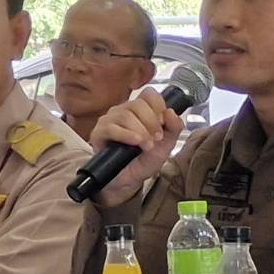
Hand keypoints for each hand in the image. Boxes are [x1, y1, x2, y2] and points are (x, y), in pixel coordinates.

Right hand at [88, 87, 184, 206]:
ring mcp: (109, 121)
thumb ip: (174, 127)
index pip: (148, 94)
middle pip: (138, 104)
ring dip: (141, 131)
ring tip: (147, 146)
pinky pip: (111, 128)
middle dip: (151, 122)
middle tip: (156, 138)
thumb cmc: (145, 159)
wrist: (131, 179)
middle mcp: (123, 111)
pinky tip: (136, 142)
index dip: (158, 106)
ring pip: (125, 115)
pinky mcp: (98, 133)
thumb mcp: (166, 144)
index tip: (163, 122)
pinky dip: (127, 135)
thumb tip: (171, 112)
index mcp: (139, 110)